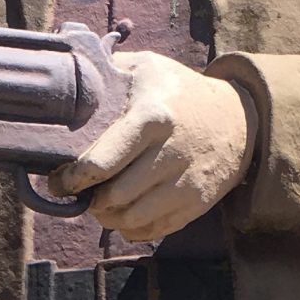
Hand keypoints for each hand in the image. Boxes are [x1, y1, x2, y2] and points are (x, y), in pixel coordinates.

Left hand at [52, 52, 257, 243]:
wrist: (238, 120)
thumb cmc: (180, 92)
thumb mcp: (147, 67)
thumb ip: (106, 72)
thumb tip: (64, 77)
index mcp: (152, 117)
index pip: (100, 163)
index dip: (72, 178)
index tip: (61, 179)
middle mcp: (170, 154)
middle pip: (112, 197)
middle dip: (87, 200)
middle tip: (78, 192)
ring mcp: (185, 183)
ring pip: (130, 220)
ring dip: (106, 217)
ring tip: (99, 202)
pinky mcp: (195, 204)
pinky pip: (151, 231)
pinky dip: (130, 228)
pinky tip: (123, 211)